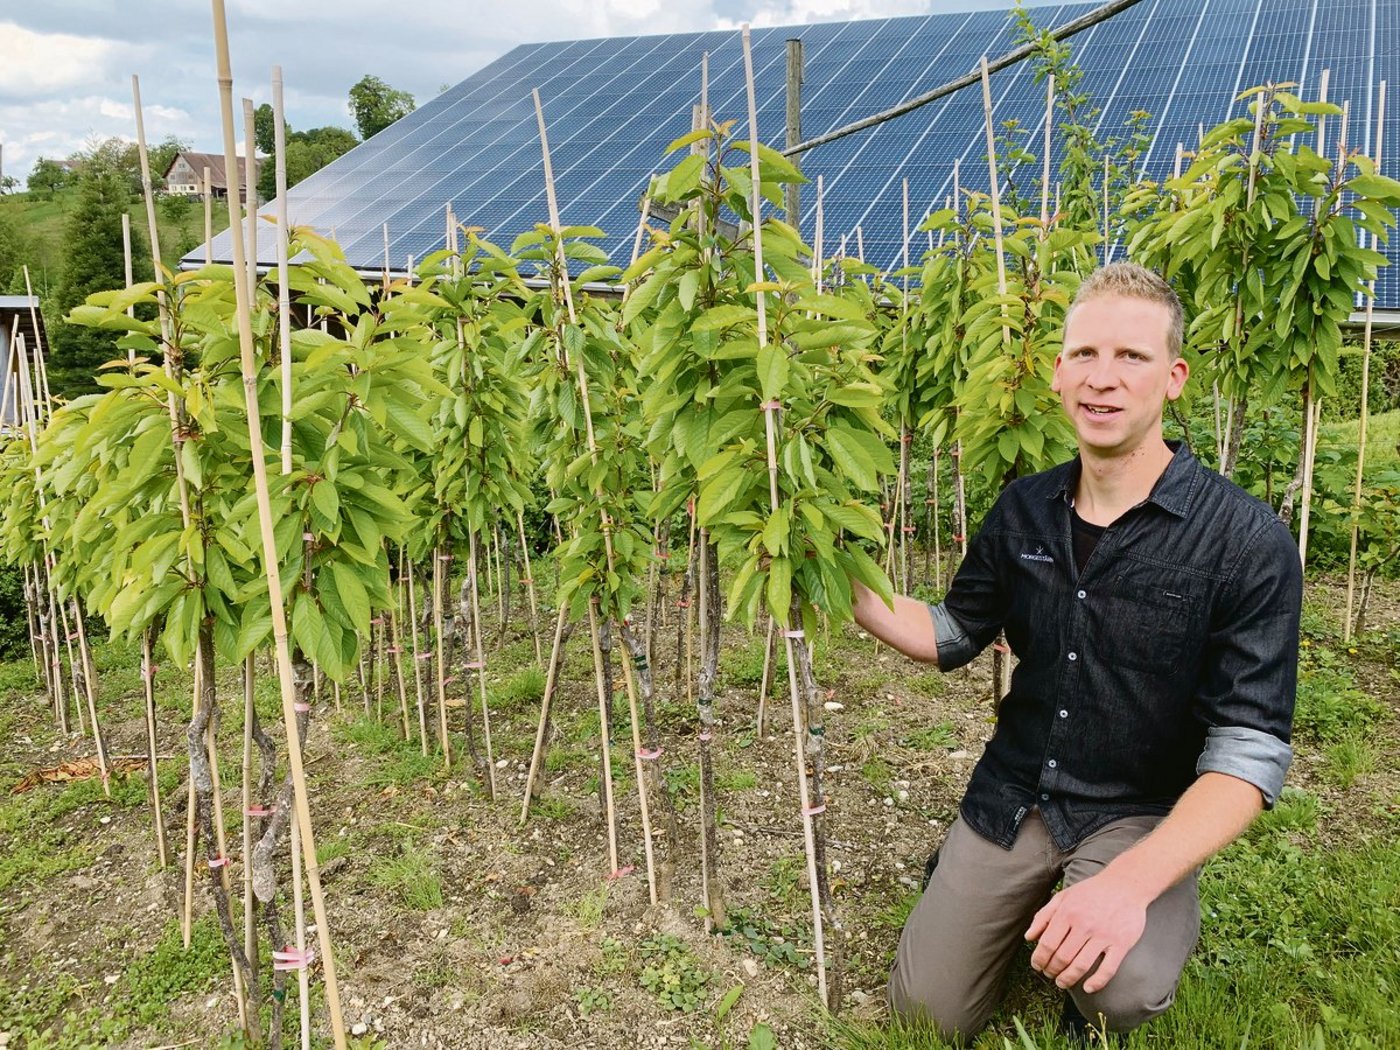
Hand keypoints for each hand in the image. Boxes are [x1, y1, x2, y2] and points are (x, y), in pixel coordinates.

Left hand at [1024, 869, 1147, 993]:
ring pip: (1081, 966)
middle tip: (1049, 975)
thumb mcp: (1063, 896)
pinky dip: (1096, 982)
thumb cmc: (1091, 891)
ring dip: (1068, 979)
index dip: (1039, 959)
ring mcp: (1104, 936)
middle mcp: (1084, 925)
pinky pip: (1108, 969)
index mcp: (1067, 912)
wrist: (1126, 885)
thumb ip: (1044, 916)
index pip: (1047, 944)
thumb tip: (1029, 937)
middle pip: (1062, 957)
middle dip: (1052, 970)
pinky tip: (1088, 988)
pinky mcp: (1121, 944)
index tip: (1037, 966)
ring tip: (1062, 983)